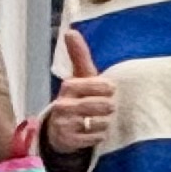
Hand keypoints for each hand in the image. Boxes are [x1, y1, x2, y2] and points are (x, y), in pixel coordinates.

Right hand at [42, 27, 115, 155]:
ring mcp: (64, 124)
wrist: (59, 128)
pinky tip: (96, 131)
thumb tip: (70, 31)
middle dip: (107, 107)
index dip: (104, 87)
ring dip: (105, 122)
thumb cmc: (77, 97)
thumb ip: (78, 55)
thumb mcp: (79, 77)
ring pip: (97, 122)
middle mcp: (63, 105)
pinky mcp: (67, 140)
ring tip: (103, 119)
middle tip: (108, 107)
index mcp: (68, 87)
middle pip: (97, 105)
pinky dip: (98, 135)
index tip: (111, 89)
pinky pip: (93, 138)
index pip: (91, 84)